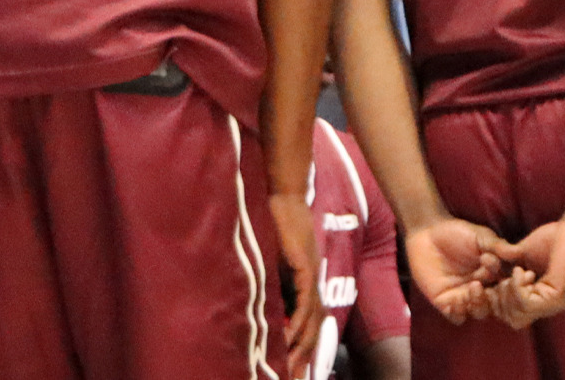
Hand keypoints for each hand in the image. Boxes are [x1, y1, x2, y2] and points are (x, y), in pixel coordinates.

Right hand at [266, 190, 322, 377]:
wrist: (281, 201)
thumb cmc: (271, 232)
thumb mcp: (265, 269)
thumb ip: (265, 290)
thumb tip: (251, 315)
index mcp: (302, 290)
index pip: (306, 328)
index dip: (300, 352)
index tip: (291, 374)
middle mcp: (311, 288)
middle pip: (313, 331)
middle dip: (304, 358)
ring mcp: (311, 279)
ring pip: (313, 322)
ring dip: (302, 347)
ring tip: (290, 369)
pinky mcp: (307, 270)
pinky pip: (307, 302)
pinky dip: (299, 323)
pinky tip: (290, 339)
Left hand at [404, 216, 505, 323]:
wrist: (428, 232)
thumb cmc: (458, 232)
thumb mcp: (481, 237)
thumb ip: (498, 246)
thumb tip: (520, 251)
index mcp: (495, 274)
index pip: (510, 286)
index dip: (514, 283)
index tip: (514, 273)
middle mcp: (483, 289)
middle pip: (497, 304)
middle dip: (497, 296)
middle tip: (489, 278)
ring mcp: (465, 297)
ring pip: (480, 312)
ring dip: (479, 304)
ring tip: (474, 286)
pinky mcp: (446, 303)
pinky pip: (457, 317)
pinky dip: (460, 313)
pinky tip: (457, 301)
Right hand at [486, 216, 564, 329]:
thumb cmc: (554, 238)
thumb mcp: (521, 254)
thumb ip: (504, 263)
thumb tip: (482, 260)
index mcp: (538, 298)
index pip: (509, 315)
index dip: (492, 301)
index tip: (485, 280)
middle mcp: (547, 306)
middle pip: (511, 319)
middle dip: (498, 299)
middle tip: (502, 277)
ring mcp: (554, 304)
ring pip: (517, 316)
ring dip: (508, 293)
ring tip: (516, 272)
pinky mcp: (557, 298)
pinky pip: (526, 304)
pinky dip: (517, 288)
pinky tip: (522, 271)